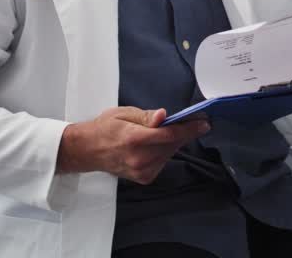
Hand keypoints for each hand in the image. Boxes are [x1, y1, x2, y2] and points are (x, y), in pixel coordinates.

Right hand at [56, 106, 209, 184]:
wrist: (88, 150)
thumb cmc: (104, 128)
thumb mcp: (123, 113)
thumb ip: (146, 116)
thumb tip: (163, 116)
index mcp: (134, 139)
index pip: (169, 134)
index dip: (189, 128)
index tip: (203, 122)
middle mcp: (139, 158)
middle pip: (173, 145)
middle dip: (186, 133)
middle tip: (196, 122)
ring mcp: (141, 170)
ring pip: (169, 154)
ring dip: (175, 142)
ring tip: (175, 130)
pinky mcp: (144, 178)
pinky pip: (163, 162)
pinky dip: (165, 152)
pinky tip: (159, 144)